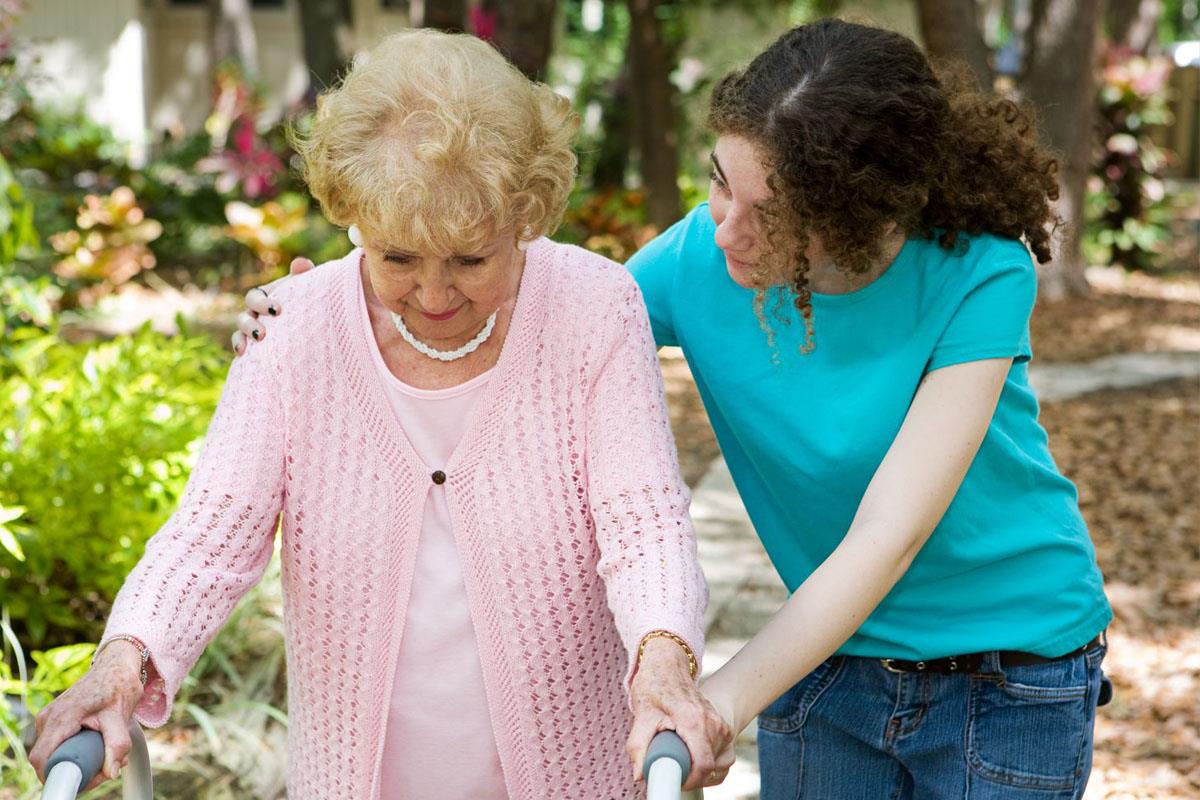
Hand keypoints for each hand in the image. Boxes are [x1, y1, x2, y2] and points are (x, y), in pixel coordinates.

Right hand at [28, 641, 144, 789]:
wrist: (116, 666)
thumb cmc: (118, 686)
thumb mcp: (121, 715)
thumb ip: (117, 745)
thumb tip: (111, 773)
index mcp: (61, 717)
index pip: (42, 759)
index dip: (58, 775)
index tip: (85, 778)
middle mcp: (48, 718)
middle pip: (49, 759)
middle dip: (77, 769)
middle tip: (105, 766)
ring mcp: (49, 718)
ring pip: (55, 753)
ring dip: (80, 760)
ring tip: (107, 752)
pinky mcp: (55, 720)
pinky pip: (58, 744)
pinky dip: (77, 750)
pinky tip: (99, 744)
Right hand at [231, 256, 315, 354]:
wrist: (315, 325)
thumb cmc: (309, 301)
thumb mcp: (307, 287)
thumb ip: (304, 274)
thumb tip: (300, 263)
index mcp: (264, 297)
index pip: (254, 297)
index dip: (262, 303)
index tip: (277, 310)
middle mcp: (255, 313)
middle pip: (244, 316)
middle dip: (250, 324)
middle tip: (262, 334)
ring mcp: (253, 330)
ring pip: (240, 331)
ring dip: (244, 337)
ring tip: (256, 343)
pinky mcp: (254, 346)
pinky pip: (241, 346)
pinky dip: (239, 347)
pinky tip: (242, 354)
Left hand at [626, 637, 734, 789]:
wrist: (668, 666)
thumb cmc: (654, 687)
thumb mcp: (642, 715)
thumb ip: (638, 746)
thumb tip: (639, 775)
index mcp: (694, 720)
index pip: (703, 764)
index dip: (689, 780)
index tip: (674, 781)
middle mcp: (714, 723)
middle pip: (710, 767)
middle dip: (690, 774)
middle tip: (670, 766)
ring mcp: (722, 725)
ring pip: (719, 764)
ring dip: (699, 768)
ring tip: (679, 755)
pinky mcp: (724, 728)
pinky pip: (724, 757)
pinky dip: (709, 762)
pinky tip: (692, 754)